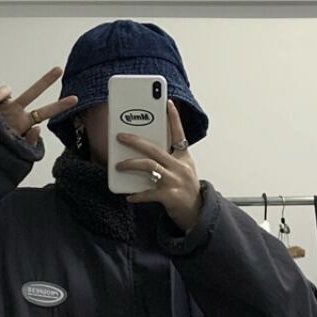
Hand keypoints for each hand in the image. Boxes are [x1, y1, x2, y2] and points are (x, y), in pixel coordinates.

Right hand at [0, 66, 78, 146]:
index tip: (76, 99)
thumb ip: (30, 143)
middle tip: (59, 70)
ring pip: (6, 90)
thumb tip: (38, 127)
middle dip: (45, 81)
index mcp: (24, 122)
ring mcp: (2, 106)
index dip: (59, 106)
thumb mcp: (16, 152)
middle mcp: (15, 111)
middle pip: (32, 93)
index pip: (44, 113)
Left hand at [115, 98, 202, 233]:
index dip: (173, 118)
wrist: (197, 213)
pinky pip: (148, 193)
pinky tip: (129, 196)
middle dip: (135, 140)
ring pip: (148, 166)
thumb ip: (168, 160)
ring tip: (118, 166)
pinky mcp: (170, 196)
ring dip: (130, 164)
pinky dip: (137, 195)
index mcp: (184, 157)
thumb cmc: (186, 190)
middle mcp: (180, 166)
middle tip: (120, 136)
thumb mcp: (182, 170)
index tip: (167, 102)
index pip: (178, 133)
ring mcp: (175, 180)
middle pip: (154, 148)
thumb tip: (143, 155)